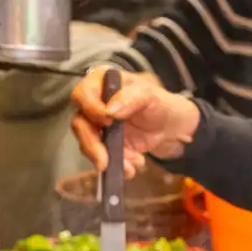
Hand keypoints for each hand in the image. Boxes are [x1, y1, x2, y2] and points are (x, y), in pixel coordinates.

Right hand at [70, 67, 200, 177]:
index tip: (108, 120)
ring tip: (132, 165)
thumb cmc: (160, 104)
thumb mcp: (151, 96)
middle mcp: (94, 104)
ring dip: (108, 158)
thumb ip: (131, 98)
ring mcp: (97, 126)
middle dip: (93, 144)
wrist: (171, 128)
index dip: (91, 108)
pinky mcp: (104, 144)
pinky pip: (102, 157)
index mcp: (101, 83)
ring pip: (89, 144)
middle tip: (105, 161)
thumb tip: (110, 110)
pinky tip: (132, 167)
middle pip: (80, 123)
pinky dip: (117, 165)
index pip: (83, 94)